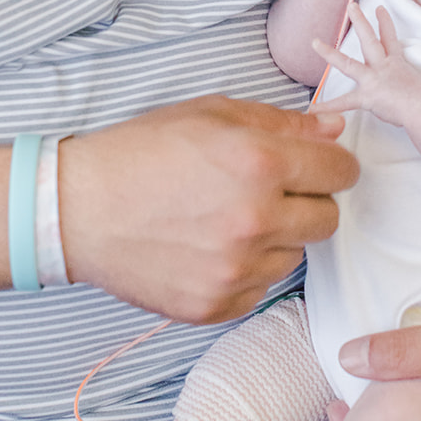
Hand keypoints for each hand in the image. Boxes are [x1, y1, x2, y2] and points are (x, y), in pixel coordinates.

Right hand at [58, 96, 356, 323]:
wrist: (78, 209)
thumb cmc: (141, 153)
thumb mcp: (211, 114)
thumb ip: (282, 123)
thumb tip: (333, 131)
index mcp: (260, 164)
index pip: (342, 172)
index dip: (331, 165)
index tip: (315, 166)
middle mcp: (256, 220)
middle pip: (328, 219)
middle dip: (308, 202)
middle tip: (267, 192)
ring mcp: (237, 270)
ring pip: (295, 256)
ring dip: (276, 238)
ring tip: (227, 219)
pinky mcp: (217, 306)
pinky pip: (261, 289)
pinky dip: (246, 271)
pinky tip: (209, 247)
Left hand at [314, 4, 420, 126]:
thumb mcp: (418, 88)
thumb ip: (403, 88)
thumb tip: (397, 95)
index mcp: (397, 64)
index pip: (390, 40)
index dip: (385, 23)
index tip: (380, 9)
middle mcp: (383, 67)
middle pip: (370, 40)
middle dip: (361, 22)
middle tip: (352, 5)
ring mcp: (373, 80)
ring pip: (348, 63)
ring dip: (330, 54)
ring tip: (315, 43)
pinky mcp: (367, 96)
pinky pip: (344, 102)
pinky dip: (327, 107)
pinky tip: (312, 108)